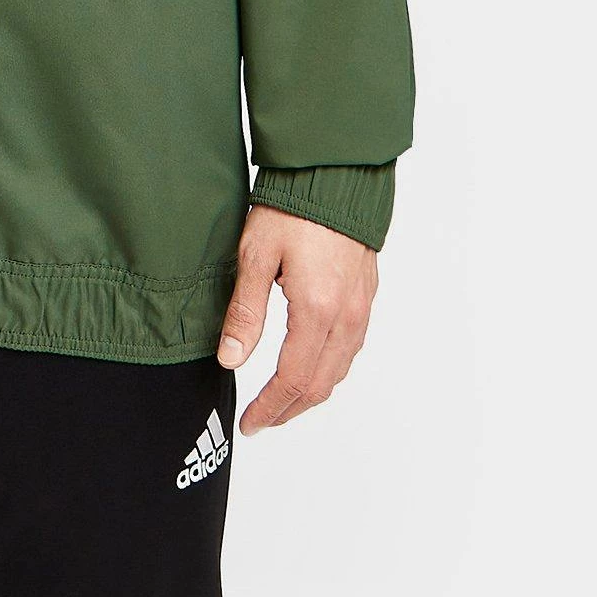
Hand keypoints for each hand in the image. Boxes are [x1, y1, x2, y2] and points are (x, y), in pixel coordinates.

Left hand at [215, 203, 377, 434]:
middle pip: (320, 385)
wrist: (336, 173)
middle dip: (289, 409)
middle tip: (261, 420)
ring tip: (281, 399)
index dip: (269, 408)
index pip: (292, 380)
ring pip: (339, 370)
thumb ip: (245, 312)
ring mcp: (361, 307)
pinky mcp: (366, 294)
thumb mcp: (255, 256)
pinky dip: (328, 368)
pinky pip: (350, 348)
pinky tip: (310, 364)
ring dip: (310, 392)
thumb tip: (230, 360)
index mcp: (317, 312)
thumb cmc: (293, 207)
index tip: (249, 423)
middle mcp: (346, 317)